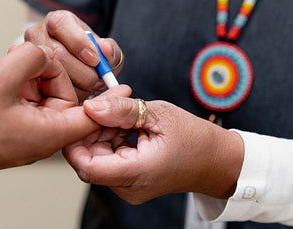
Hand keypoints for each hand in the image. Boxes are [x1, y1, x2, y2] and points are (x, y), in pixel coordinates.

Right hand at [0, 42, 131, 184]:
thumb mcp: (2, 77)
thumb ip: (33, 58)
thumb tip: (42, 53)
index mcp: (48, 132)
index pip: (91, 116)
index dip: (109, 99)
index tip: (126, 85)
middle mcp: (39, 138)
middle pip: (65, 98)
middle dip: (53, 73)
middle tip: (33, 58)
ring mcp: (22, 135)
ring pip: (42, 98)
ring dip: (31, 78)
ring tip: (9, 67)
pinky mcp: (7, 130)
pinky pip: (25, 103)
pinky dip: (20, 86)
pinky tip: (3, 77)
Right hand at [24, 10, 123, 101]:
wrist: (78, 71)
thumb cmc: (91, 57)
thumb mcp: (105, 51)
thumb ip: (111, 50)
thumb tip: (106, 50)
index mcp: (58, 21)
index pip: (60, 24)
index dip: (79, 43)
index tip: (95, 60)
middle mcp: (38, 35)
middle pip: (57, 53)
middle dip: (82, 72)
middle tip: (98, 81)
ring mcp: (30, 57)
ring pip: (51, 74)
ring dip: (76, 86)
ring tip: (89, 88)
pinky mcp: (28, 78)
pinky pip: (46, 91)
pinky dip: (66, 97)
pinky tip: (77, 95)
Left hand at [63, 97, 243, 203]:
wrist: (216, 161)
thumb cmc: (195, 139)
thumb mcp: (158, 115)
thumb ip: (121, 110)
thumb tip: (90, 106)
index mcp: (137, 173)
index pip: (86, 167)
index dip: (75, 141)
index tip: (79, 116)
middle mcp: (128, 187)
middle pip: (89, 159)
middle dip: (91, 130)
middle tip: (105, 105)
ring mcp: (128, 187)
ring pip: (97, 158)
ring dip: (102, 133)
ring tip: (122, 116)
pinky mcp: (130, 181)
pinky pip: (108, 160)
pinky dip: (111, 140)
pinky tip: (125, 126)